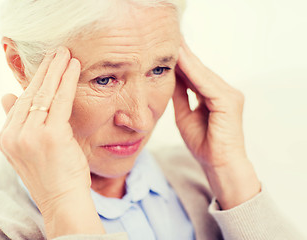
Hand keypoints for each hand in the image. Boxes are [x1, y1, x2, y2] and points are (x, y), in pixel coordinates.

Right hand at [0, 46, 103, 236]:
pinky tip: (73, 66)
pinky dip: (67, 80)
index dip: (33, 81)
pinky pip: (60, 100)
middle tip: (56, 51)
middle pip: (30, 94)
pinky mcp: (51, 135)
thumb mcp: (27, 148)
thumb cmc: (51, 174)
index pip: (20, 101)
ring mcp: (30, 135)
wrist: (62, 200)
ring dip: (56, 70)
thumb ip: (17, 122)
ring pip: (45, 94)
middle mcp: (13, 135)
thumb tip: (6, 96)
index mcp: (6, 137)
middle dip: (45, 70)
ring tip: (65, 53)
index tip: (45, 66)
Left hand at [173, 37, 260, 208]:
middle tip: (167, 38)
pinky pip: (205, 83)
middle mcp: (225, 91)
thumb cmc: (204, 144)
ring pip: (202, 73)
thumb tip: (168, 79)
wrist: (219, 165)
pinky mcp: (228, 101)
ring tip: (170, 43)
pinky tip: (179, 59)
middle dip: (182, 54)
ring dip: (186, 57)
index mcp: (215, 95)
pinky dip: (192, 71)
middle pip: (199, 70)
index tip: (164, 50)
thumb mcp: (185, 115)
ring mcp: (229, 95)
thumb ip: (180, 96)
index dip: (180, 62)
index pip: (195, 74)